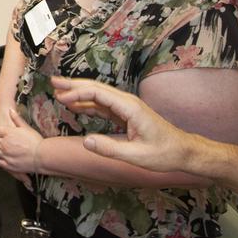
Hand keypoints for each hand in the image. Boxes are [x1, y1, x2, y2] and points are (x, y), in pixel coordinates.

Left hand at [0, 108, 43, 184]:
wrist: (42, 156)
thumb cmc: (36, 142)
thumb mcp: (26, 127)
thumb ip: (17, 119)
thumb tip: (11, 111)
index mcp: (8, 133)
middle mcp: (4, 143)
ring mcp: (5, 155)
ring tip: (2, 148)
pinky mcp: (8, 164)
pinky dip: (0, 159)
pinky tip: (4, 157)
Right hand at [50, 77, 194, 172]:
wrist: (183, 151)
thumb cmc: (164, 153)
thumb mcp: (136, 155)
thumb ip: (110, 149)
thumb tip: (85, 141)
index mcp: (130, 107)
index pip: (99, 94)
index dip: (79, 93)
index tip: (62, 98)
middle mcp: (127, 103)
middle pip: (96, 88)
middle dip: (74, 84)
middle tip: (53, 82)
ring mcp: (126, 107)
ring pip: (98, 95)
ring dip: (78, 93)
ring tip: (59, 92)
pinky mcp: (126, 115)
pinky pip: (103, 106)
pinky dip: (87, 104)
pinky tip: (75, 106)